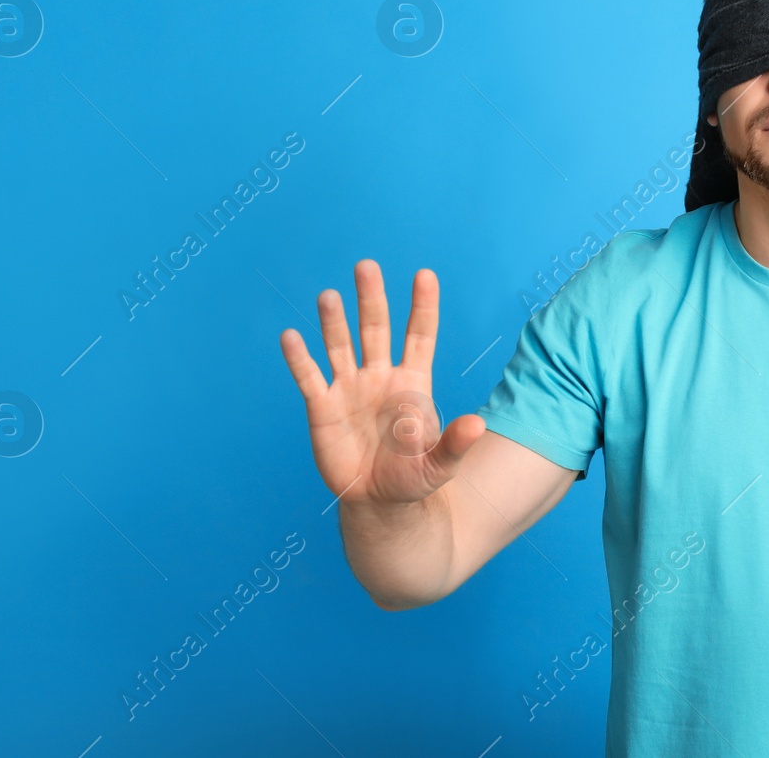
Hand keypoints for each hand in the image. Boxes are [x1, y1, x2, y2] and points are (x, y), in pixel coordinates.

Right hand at [279, 260, 485, 506]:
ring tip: (329, 296)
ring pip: (340, 345)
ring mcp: (349, 388)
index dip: (422, 306)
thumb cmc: (412, 478)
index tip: (425, 274)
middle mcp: (379, 376)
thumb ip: (454, 444)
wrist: (377, 502)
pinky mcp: (322, 406)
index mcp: (412, 383)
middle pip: (375, 329)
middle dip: (371, 298)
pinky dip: (299, 358)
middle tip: (366, 266)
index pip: (419, 335)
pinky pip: (309, 377)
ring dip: (333, 321)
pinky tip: (291, 336)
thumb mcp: (439, 466)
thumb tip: (477, 425)